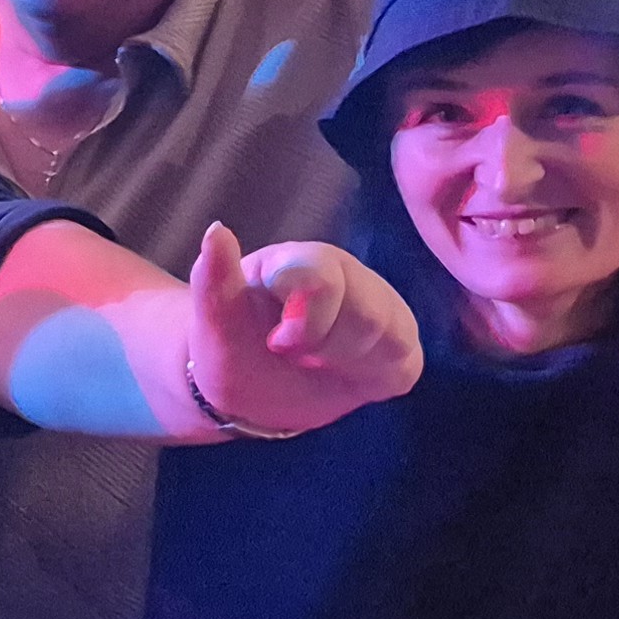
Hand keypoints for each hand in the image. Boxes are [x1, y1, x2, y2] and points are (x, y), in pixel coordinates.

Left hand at [184, 223, 422, 435]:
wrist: (252, 388)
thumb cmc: (233, 347)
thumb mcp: (213, 323)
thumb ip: (213, 280)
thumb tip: (216, 230)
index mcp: (299, 261)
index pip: (326, 282)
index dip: (306, 325)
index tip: (276, 344)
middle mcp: (346, 271)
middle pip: (367, 316)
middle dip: (325, 349)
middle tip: (295, 356)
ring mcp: (378, 302)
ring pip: (392, 339)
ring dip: (347, 364)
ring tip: (317, 361)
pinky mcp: (398, 338)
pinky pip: (405, 362)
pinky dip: (374, 378)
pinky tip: (345, 372)